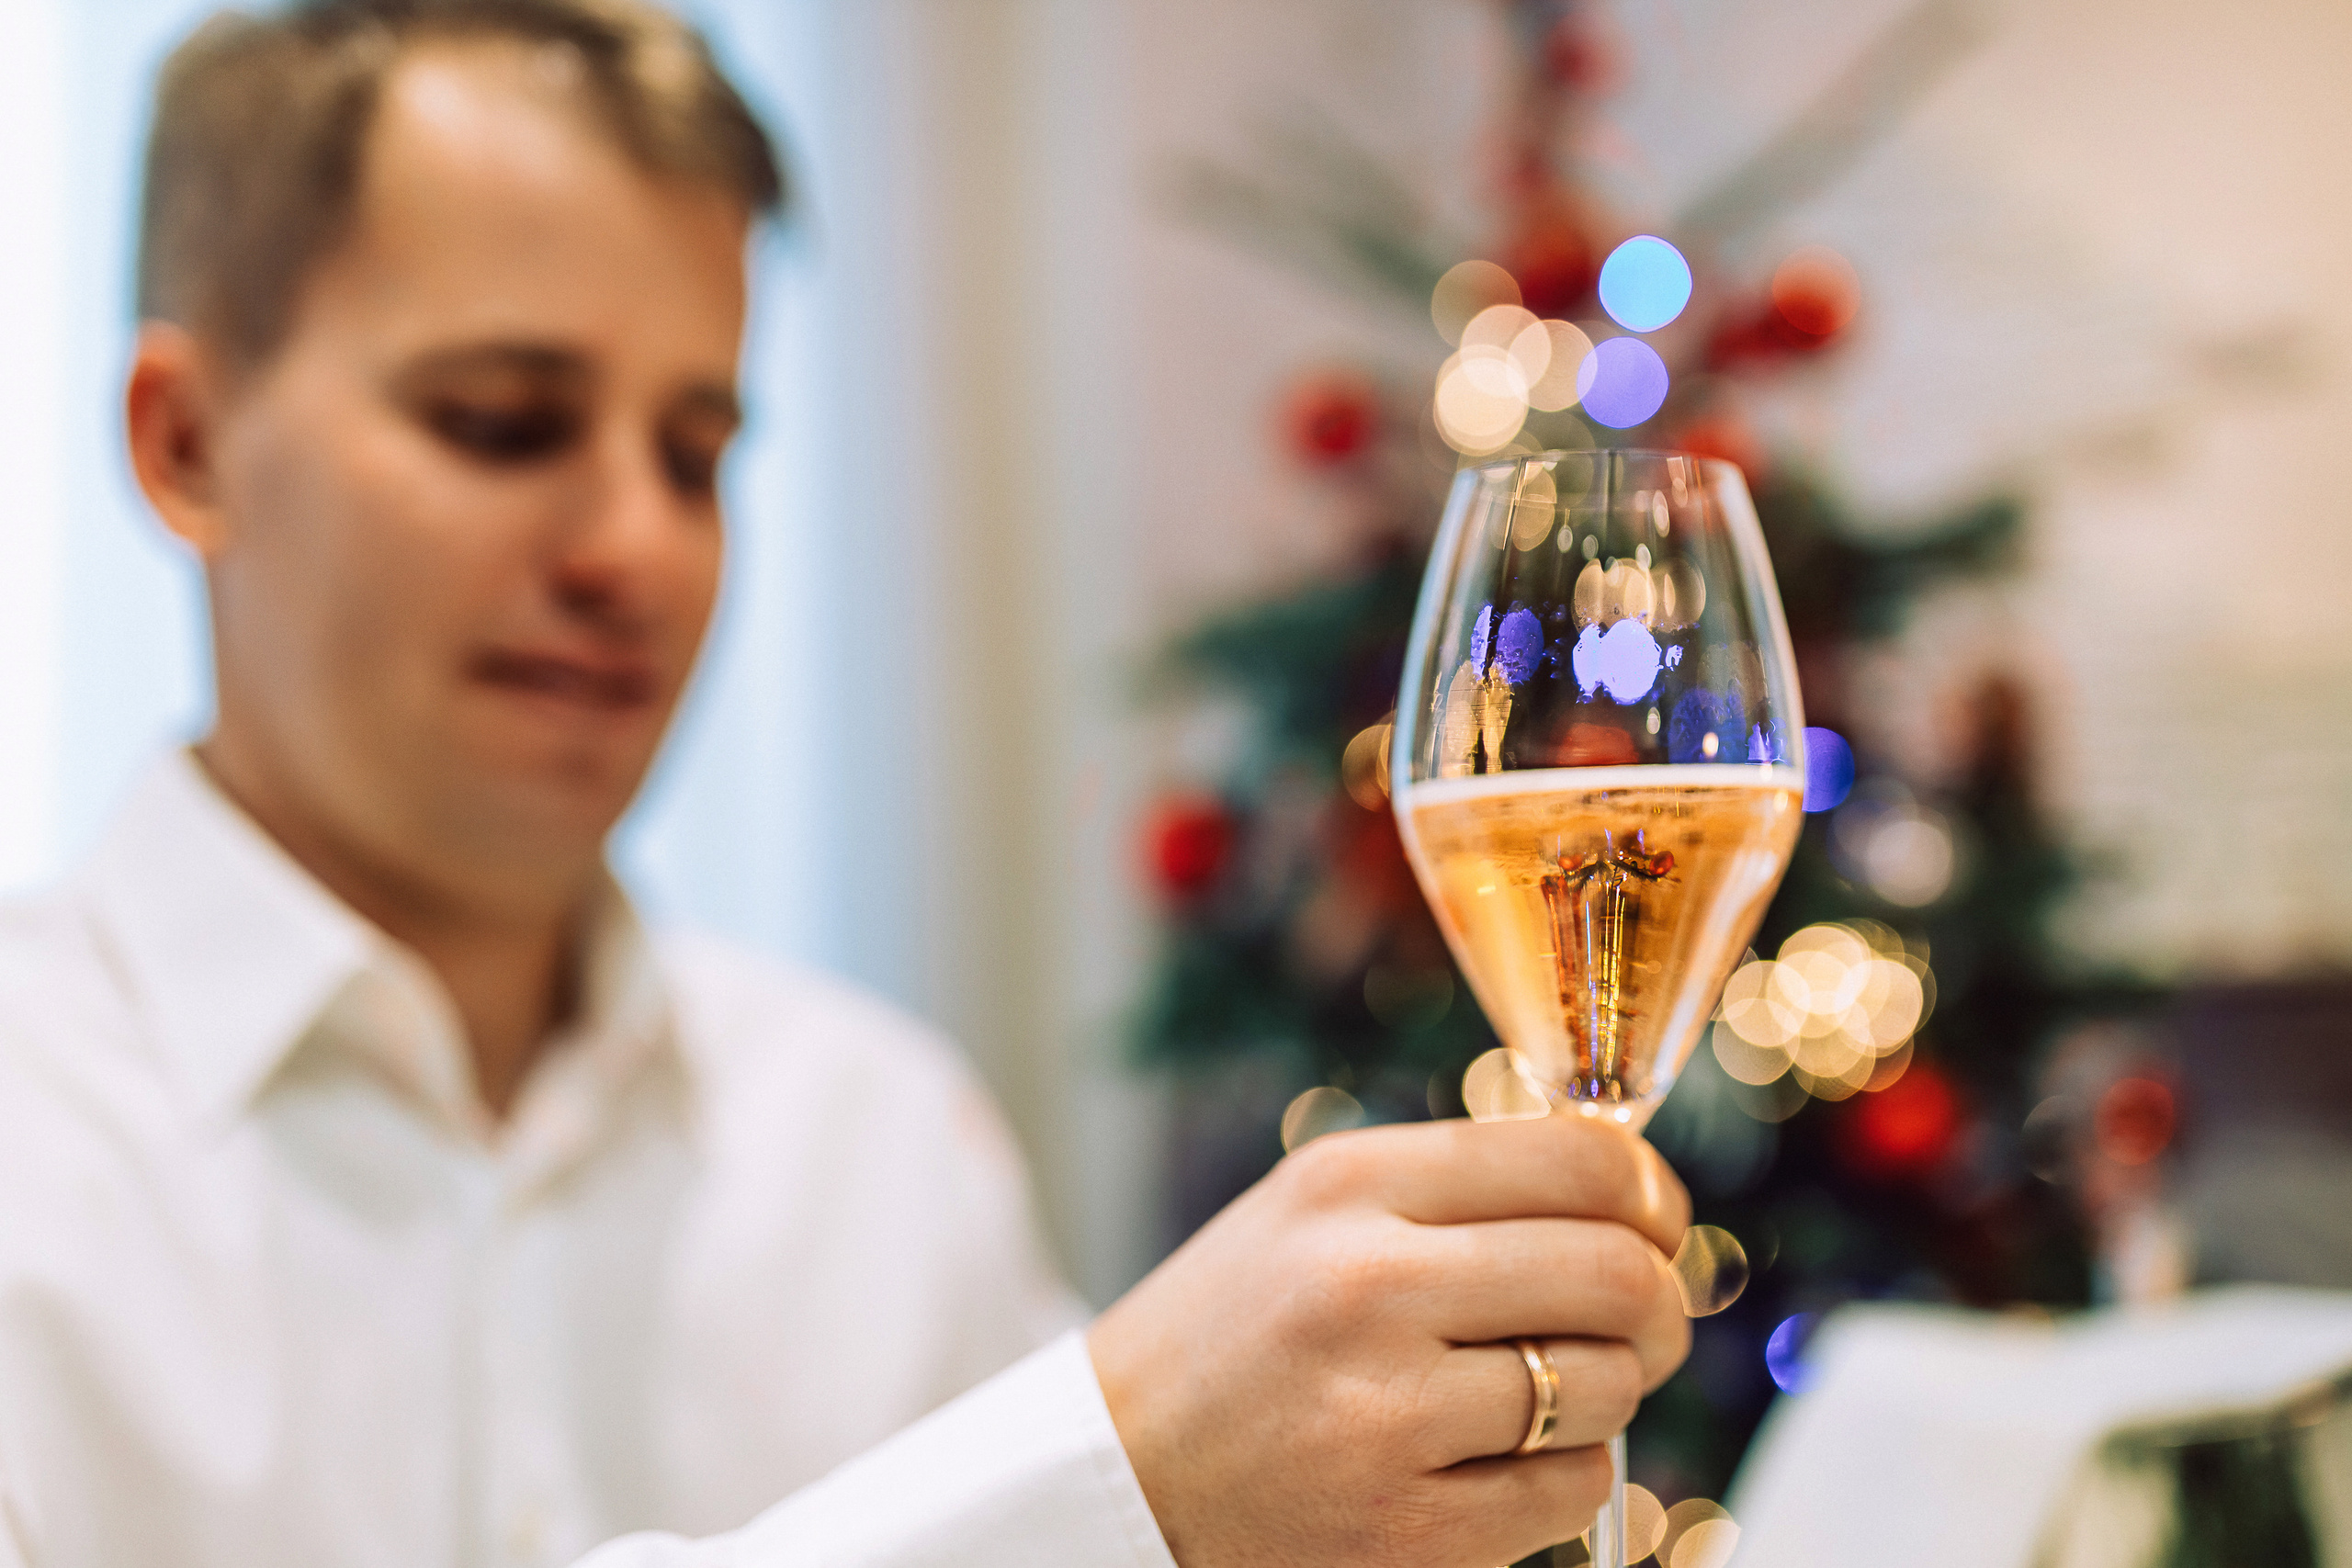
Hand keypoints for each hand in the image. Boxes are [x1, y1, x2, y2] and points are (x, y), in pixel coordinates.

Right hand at [1089, 1114, 1690, 1567]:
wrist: (1116, 1477)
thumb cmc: (1234, 1336)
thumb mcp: (1312, 1213)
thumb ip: (1453, 1188)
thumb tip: (1627, 1192)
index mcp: (1348, 1183)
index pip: (1577, 1157)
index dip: (1649, 1190)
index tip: (1653, 1217)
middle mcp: (1369, 1284)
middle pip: (1617, 1271)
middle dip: (1659, 1298)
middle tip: (1644, 1315)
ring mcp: (1389, 1412)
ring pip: (1610, 1384)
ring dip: (1610, 1389)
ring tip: (1548, 1389)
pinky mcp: (1410, 1527)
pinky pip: (1573, 1488)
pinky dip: (1563, 1474)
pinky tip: (1498, 1459)